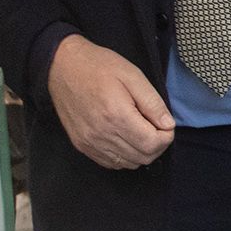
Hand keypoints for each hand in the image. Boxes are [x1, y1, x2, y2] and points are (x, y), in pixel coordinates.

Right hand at [47, 35, 176, 169]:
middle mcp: (102, 134)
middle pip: (142, 157)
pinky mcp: (82, 145)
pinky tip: (125, 138)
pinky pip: (111, 163)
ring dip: (141, 152)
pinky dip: (124, 156)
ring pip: (128, 164)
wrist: (62, 67)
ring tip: (141, 131)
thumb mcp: (132, 76)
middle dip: (157, 145)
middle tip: (156, 127)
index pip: (152, 144)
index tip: (166, 124)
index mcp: (117, 115)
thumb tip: (168, 125)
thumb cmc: (99, 66)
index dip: (166, 137)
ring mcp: (90, 143)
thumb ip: (152, 102)